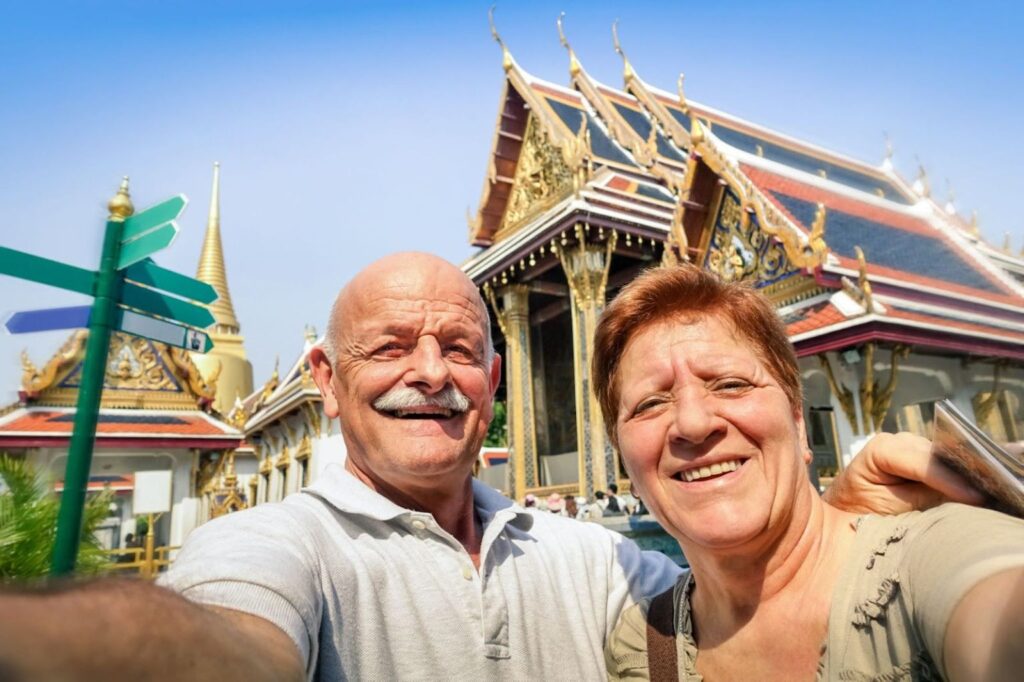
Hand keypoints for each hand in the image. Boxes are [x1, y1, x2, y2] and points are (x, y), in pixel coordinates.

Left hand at [823, 432, 985, 514]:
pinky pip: (942, 461)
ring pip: (942, 455)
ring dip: (960, 471)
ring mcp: (909, 444)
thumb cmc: (861, 511)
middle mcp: (896, 441)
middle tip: (984, 494)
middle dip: (960, 474)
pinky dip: (955, 473)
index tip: (973, 497)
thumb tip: (960, 498)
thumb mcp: (890, 510)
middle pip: (936, 455)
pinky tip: (970, 486)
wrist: (845, 509)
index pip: (922, 463)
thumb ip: (922, 500)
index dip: (948, 480)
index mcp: (880, 450)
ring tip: (980, 490)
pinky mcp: (919, 454)